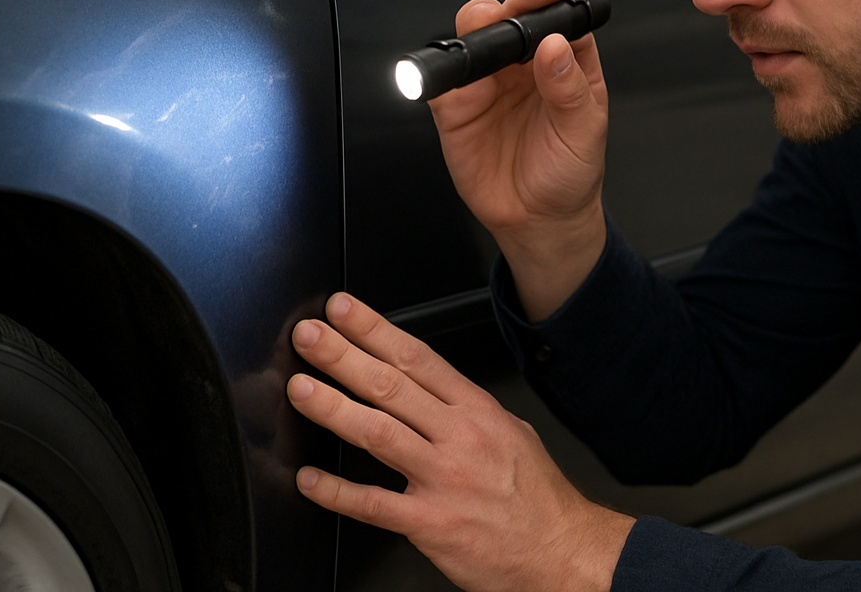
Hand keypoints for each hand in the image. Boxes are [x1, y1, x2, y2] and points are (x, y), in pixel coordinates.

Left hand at [288, 293, 634, 591]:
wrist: (559, 550)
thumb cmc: (536, 497)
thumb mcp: (512, 432)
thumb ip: (469, 410)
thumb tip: (434, 390)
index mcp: (476, 411)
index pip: (416, 359)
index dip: (375, 330)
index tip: (344, 310)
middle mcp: (458, 438)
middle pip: (391, 386)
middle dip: (343, 356)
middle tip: (309, 336)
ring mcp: (442, 479)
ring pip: (378, 433)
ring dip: (334, 408)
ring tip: (301, 388)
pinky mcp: (429, 523)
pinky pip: (373, 504)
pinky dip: (337, 492)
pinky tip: (309, 479)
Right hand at [428, 0, 608, 319]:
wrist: (540, 220)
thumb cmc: (570, 172)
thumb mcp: (584, 131)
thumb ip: (569, 87)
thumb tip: (555, 46)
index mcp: (562, 60)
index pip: (554, 15)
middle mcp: (522, 65)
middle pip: (507, 16)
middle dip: (506, 5)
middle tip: (510, 14)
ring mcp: (487, 82)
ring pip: (471, 37)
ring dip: (473, 29)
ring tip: (483, 41)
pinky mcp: (456, 108)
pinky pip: (441, 80)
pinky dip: (438, 72)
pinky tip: (449, 78)